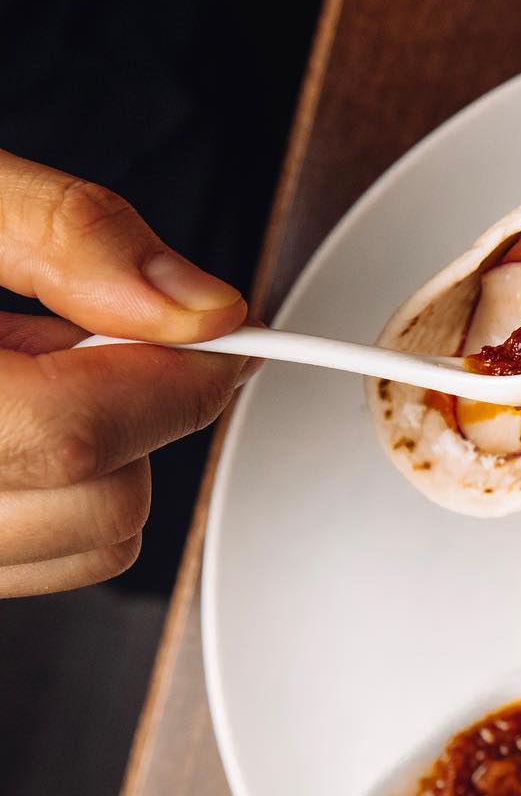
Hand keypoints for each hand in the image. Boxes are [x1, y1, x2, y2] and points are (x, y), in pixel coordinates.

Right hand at [0, 150, 249, 596]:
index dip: (180, 378)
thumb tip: (197, 304)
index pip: (73, 430)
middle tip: (79, 331)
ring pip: (79, 550)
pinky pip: (35, 562)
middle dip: (133, 412)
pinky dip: (50, 489)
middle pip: (96, 507)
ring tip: (13, 363)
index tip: (224, 336)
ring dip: (92, 455)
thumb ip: (65, 234)